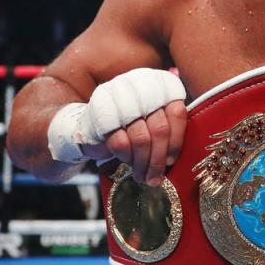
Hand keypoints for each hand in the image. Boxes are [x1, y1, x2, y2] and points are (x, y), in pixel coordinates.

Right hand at [47, 68, 187, 186]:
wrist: (86, 126)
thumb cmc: (127, 128)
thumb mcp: (151, 122)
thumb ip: (167, 129)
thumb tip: (179, 158)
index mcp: (158, 86)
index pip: (176, 113)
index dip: (177, 142)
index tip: (172, 161)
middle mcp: (140, 88)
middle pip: (160, 129)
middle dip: (159, 160)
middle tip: (156, 178)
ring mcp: (120, 100)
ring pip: (142, 138)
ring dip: (144, 164)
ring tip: (143, 176)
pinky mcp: (102, 116)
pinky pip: (121, 143)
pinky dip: (126, 157)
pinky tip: (126, 161)